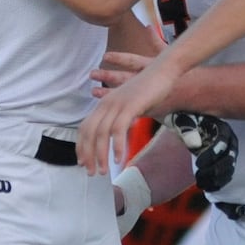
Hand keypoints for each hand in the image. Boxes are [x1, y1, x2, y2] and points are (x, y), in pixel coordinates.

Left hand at [78, 56, 180, 174]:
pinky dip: (117, 146)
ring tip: (103, 171)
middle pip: (90, 133)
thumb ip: (120, 117)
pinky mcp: (130, 106)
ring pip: (101, 134)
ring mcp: (117, 104)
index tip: (82, 162)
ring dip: (101, 155)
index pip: (85, 128)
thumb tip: (116, 135)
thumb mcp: (129, 104)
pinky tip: (119, 159)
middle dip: (88, 155)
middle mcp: (106, 103)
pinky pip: (119, 129)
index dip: (81, 146)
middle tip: (91, 172)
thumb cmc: (148, 89)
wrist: (162, 71)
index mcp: (104, 103)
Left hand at [169, 112, 237, 192]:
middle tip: (198, 175)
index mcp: (222, 128)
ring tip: (199, 182)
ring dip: (215, 179)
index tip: (198, 164)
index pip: (222, 142)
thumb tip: (195, 144)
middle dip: (214, 170)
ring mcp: (230, 154)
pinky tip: (205, 187)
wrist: (187, 130)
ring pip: (229, 170)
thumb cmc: (186, 124)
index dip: (212, 154)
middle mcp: (230, 141)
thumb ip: (187, 129)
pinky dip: (217, 184)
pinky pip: (227, 177)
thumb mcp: (183, 121)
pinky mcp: (227, 164)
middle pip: (229, 158)